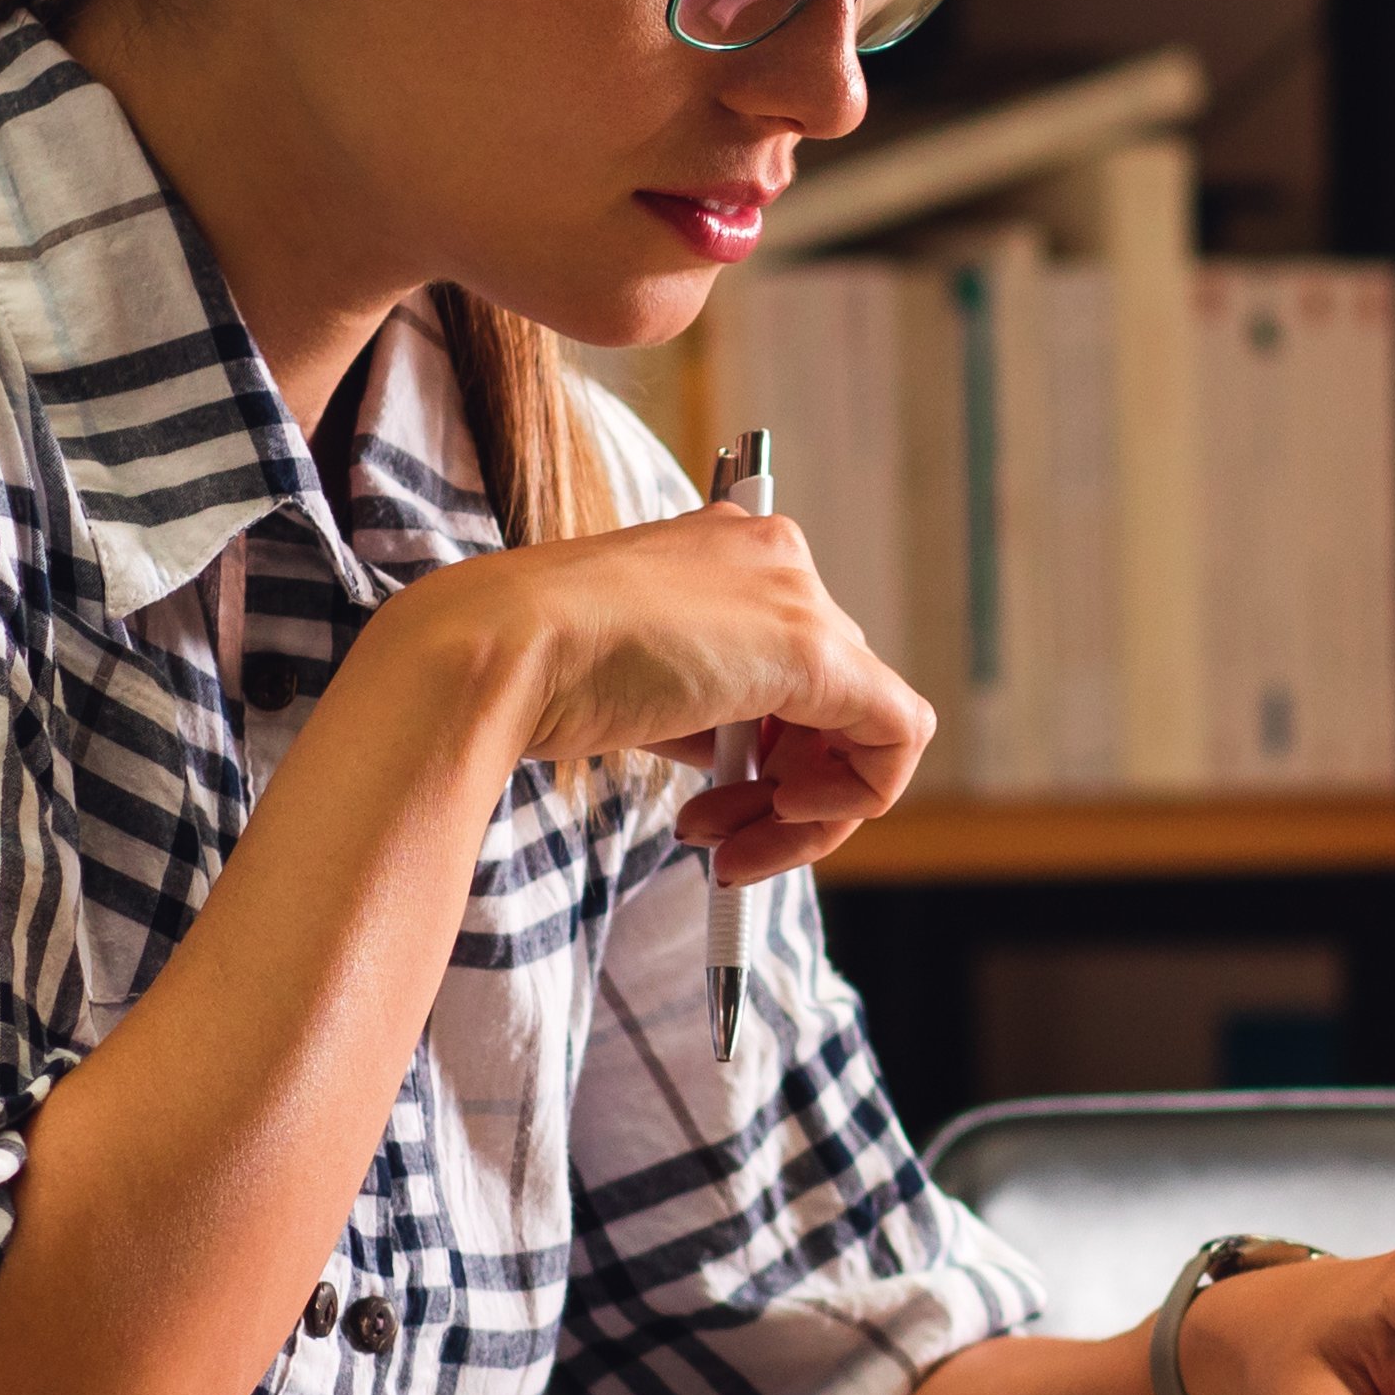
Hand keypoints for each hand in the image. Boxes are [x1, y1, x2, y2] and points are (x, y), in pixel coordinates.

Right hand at [376, 506, 932, 881]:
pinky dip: (851, 802)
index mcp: (726, 549)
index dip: (764, 746)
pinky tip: (780, 824)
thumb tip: (747, 760)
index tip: (711, 798)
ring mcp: (799, 598)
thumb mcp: (633, 681)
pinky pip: (894, 739)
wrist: (500, 654)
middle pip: (829, 698)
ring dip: (801, 811)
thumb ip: (702, 703)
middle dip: (780, 786)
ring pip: (862, 727)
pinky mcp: (820, 651)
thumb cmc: (537, 671)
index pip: (784, 659)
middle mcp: (775, 557)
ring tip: (725, 845)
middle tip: (716, 837)